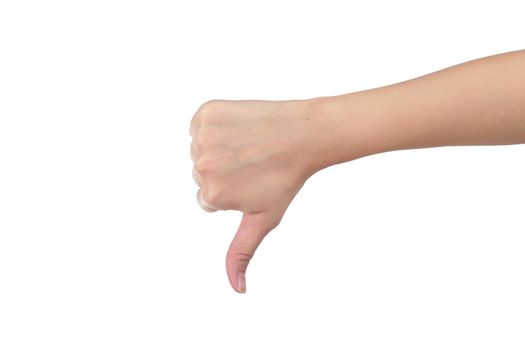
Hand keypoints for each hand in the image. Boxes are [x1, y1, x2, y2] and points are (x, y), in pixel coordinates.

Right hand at [190, 99, 320, 292]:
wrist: (304, 136)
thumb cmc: (285, 180)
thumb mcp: (263, 220)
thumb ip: (241, 253)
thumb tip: (238, 289)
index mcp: (211, 195)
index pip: (208, 198)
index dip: (231, 191)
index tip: (252, 181)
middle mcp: (202, 167)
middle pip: (201, 174)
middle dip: (223, 170)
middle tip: (253, 162)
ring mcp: (203, 138)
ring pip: (201, 149)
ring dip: (220, 147)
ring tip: (249, 145)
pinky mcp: (206, 113)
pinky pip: (201, 124)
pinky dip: (216, 124)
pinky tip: (241, 128)